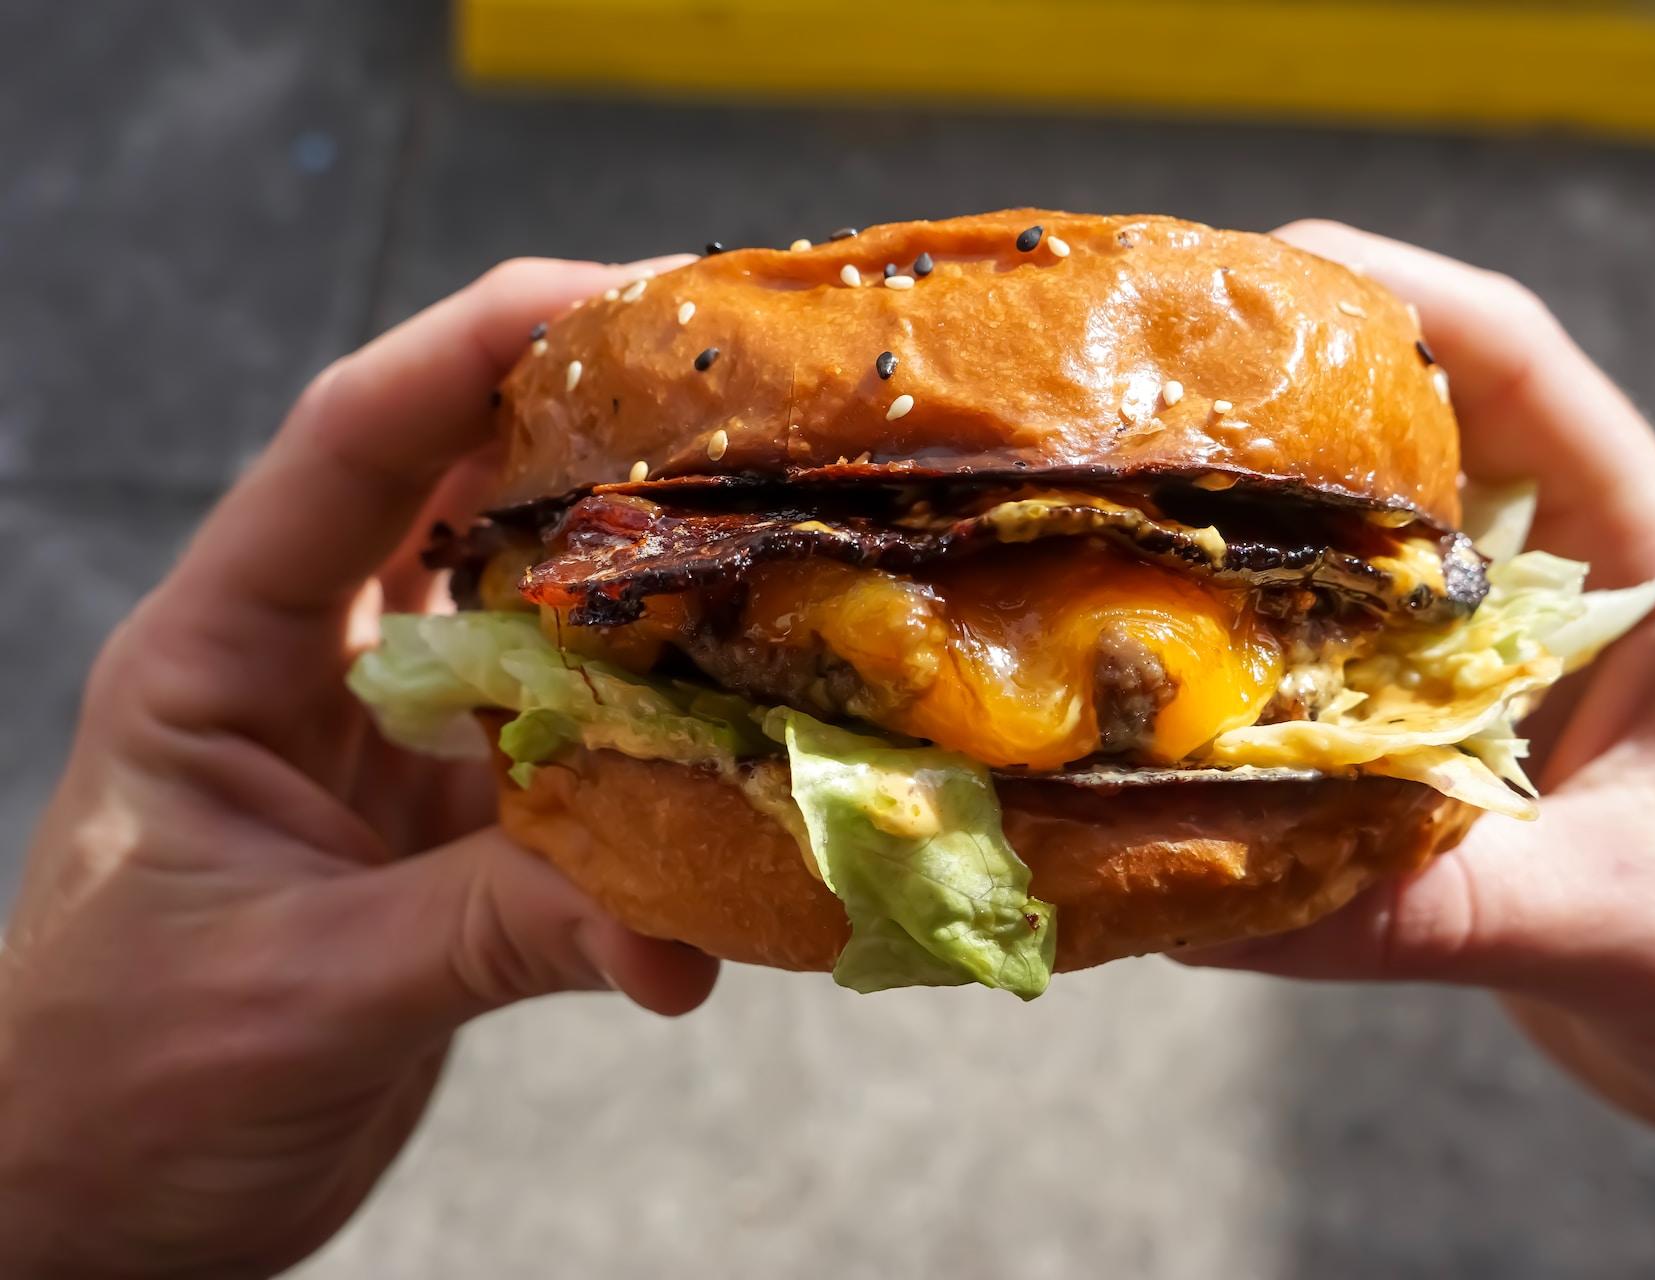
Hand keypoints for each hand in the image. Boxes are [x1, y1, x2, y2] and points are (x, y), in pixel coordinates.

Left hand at [0, 257, 717, 1276]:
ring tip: (777, 531)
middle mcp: (307, 667)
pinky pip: (568, 742)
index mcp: (219, 655)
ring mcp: (384, 741)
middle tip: (746, 397)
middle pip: (455, 490)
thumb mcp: (304, 993)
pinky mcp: (446, 822)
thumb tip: (687, 934)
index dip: (479, 350)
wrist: (100, 1215)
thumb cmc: (119, 1094)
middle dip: (593, 426)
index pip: (348, 447)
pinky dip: (650, 738)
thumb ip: (497, 932)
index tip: (624, 296)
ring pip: (526, 606)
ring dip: (640, 575)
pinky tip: (740, 743)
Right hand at [1184, 223, 1654, 1279]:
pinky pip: (1351, 692)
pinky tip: (1178, 709)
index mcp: (1648, 562)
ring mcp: (1515, 674)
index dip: (1395, 297)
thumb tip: (1220, 897)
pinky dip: (1270, 689)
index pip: (1521, 372)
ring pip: (1369, 574)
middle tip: (1140, 409)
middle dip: (1284, 418)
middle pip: (1417, 448)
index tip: (1259, 271)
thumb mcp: (1623, 917)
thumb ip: (1431, 906)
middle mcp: (1570, 594)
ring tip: (1123, 542)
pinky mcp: (1476, 756)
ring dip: (1261, 558)